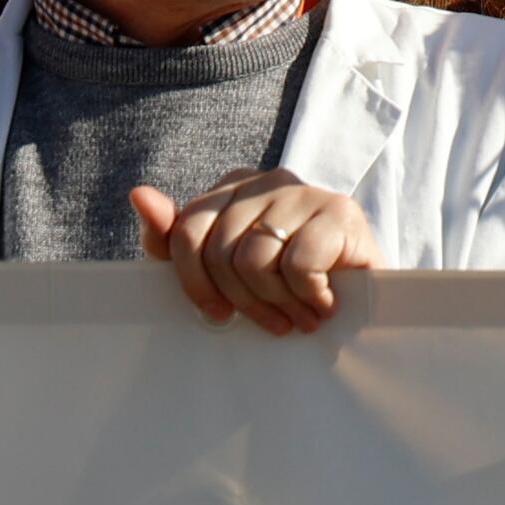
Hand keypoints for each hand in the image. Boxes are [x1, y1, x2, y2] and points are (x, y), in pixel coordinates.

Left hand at [128, 169, 383, 334]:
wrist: (365, 300)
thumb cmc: (287, 285)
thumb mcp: (221, 269)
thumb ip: (173, 237)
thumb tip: (139, 194)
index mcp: (232, 188)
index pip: (184, 233)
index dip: (196, 284)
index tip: (219, 315)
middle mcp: (266, 180)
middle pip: (218, 251)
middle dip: (243, 301)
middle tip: (271, 324)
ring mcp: (304, 192)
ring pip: (254, 260)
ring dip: (278, 304)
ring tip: (298, 317)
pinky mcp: (341, 212)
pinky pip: (298, 264)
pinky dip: (308, 296)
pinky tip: (323, 303)